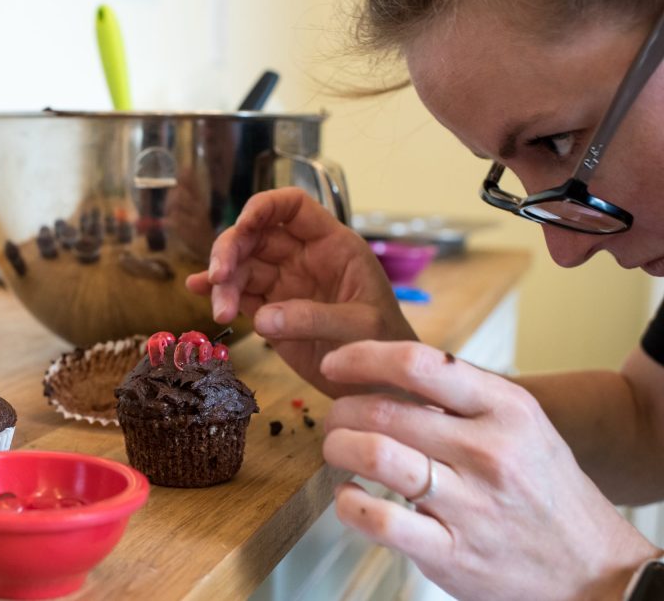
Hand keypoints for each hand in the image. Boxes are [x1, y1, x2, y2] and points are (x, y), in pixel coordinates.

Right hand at [185, 187, 414, 394]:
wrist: (381, 387)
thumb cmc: (385, 346)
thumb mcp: (361, 328)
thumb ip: (315, 318)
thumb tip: (263, 319)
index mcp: (332, 246)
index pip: (294, 207)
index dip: (265, 207)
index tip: (244, 224)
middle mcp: (304, 258)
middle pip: (257, 235)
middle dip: (232, 249)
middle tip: (219, 278)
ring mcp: (285, 284)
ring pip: (243, 267)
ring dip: (224, 283)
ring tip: (221, 312)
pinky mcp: (271, 312)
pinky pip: (240, 295)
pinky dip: (219, 293)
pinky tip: (198, 292)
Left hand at [322, 340, 659, 600]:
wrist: (593, 570)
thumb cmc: (545, 489)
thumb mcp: (521, 423)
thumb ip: (461, 394)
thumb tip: (386, 369)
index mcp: (505, 409)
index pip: (418, 363)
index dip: (362, 358)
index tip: (335, 364)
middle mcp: (487, 451)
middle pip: (383, 410)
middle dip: (341, 411)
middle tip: (336, 418)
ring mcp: (469, 504)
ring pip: (374, 455)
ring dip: (338, 448)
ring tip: (338, 450)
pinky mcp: (450, 553)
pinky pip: (377, 519)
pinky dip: (348, 503)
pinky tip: (351, 496)